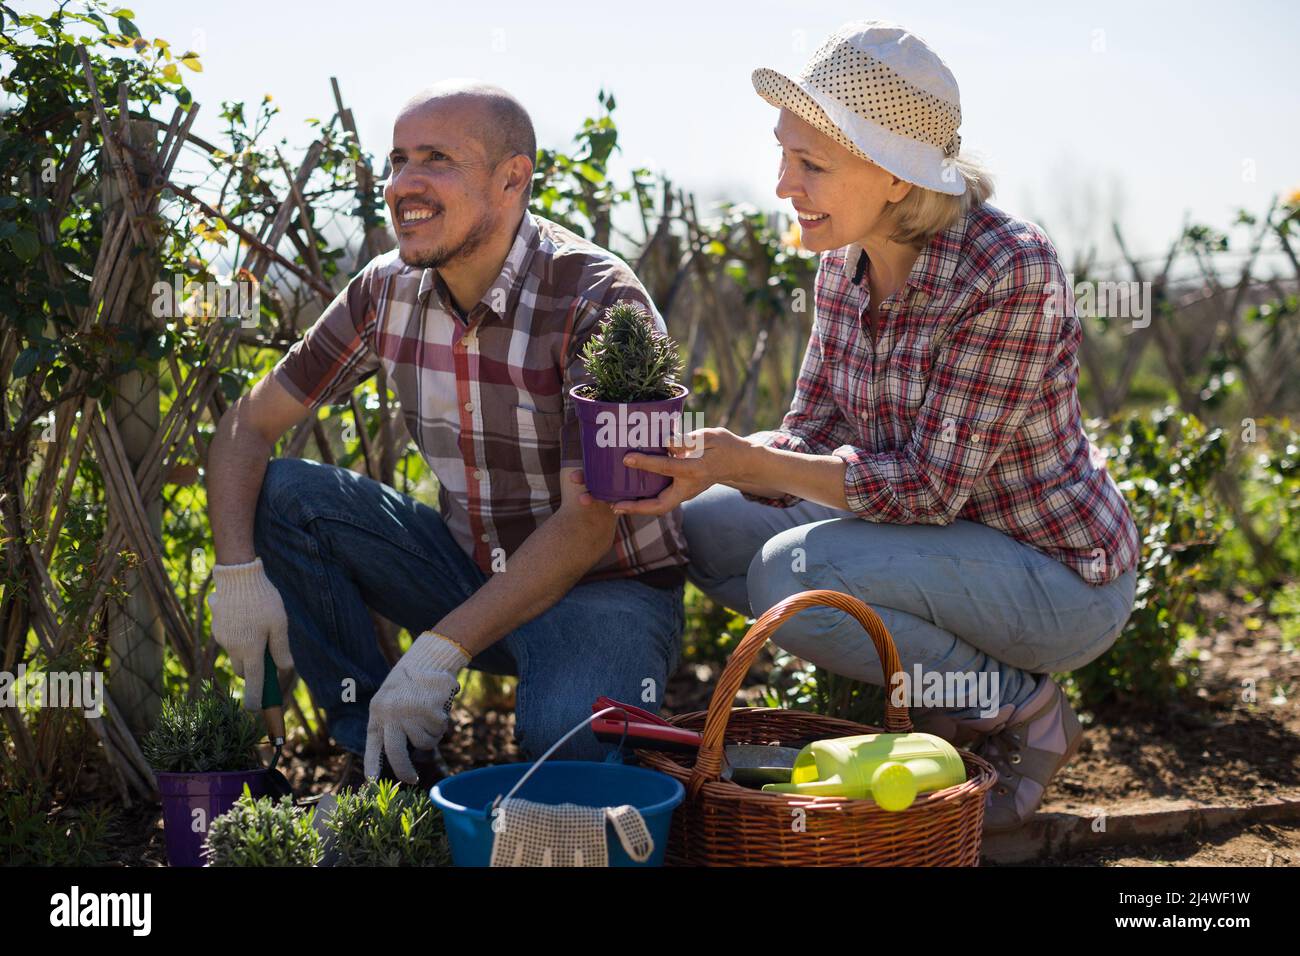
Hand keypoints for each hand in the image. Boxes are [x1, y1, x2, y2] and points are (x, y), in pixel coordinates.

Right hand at [207, 558, 293, 710]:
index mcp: (251, 650)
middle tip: (267, 652)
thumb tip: (284, 670)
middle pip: (243, 670)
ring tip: (257, 626)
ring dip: (245, 651)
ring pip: (235, 654)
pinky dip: (237, 636)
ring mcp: (222, 638)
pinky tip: (244, 616)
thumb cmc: (263, 600)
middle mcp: (233, 648)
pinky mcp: (216, 628)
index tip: (256, 711)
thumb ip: (281, 649)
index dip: (256, 699)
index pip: (254, 683)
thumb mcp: (279, 624)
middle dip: (253, 669)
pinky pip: (229, 639)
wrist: (237, 576)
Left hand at [364, 631, 467, 783]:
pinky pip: (439, 731)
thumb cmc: (408, 685)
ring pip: (424, 743)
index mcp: (378, 713)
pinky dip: (442, 724)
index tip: (372, 781)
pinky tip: (438, 707)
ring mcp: (411, 714)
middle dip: (405, 771)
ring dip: (431, 735)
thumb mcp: (389, 701)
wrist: (427, 659)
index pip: (374, 744)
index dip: (372, 764)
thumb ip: (389, 726)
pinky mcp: (430, 711)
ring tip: (429, 716)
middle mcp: (391, 715)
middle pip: (397, 753)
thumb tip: (395, 760)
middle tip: (412, 780)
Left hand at [570, 427, 753, 516]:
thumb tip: (666, 440)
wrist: (739, 463)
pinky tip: (626, 496)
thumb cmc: (724, 445)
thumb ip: (688, 439)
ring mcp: (685, 493)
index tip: (627, 459)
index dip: (645, 463)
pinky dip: (643, 501)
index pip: (666, 468)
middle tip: (614, 506)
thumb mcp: (709, 436)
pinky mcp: (681, 492)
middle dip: (636, 508)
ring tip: (612, 504)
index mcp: (695, 470)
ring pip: (659, 506)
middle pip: (660, 505)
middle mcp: (688, 487)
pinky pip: (660, 500)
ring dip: (636, 508)